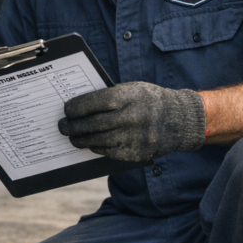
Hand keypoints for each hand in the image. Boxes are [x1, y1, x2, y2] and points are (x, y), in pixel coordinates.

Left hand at [58, 82, 205, 162]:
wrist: (180, 120)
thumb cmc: (149, 100)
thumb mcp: (132, 89)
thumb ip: (109, 97)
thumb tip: (79, 107)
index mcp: (129, 97)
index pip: (95, 102)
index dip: (76, 108)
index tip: (66, 110)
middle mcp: (132, 117)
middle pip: (94, 124)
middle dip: (73, 126)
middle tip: (62, 126)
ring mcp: (135, 137)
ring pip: (99, 141)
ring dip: (82, 140)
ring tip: (72, 137)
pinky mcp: (137, 153)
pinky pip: (110, 152)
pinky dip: (97, 147)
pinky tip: (91, 144)